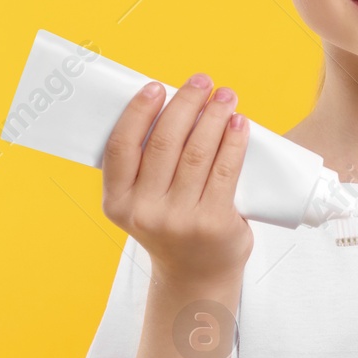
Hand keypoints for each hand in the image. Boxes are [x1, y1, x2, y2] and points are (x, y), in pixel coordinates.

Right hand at [101, 73, 253, 281]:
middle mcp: (145, 212)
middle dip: (186, 104)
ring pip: (197, 153)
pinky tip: (239, 124)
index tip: (156, 86)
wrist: (197, 275)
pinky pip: (225, 170)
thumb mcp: (143, 202)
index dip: (138, 112)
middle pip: (164, 143)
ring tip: (225, 96)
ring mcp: (180, 219)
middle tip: (201, 82)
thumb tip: (171, 104)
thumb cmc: (171, 225)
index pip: (121, 147)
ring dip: (214, 116)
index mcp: (118, 202)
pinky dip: (233, 141)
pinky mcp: (213, 222)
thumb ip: (146, 165)